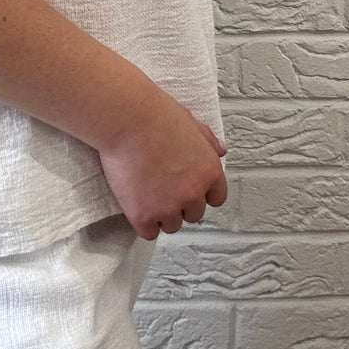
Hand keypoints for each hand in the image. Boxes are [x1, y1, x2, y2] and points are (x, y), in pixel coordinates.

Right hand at [97, 88, 228, 239]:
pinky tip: (135, 204)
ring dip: (161, 214)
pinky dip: (142, 222)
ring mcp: (168, 207)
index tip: (187, 186)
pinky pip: (149, 232)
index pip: (216, 198)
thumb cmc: (156, 115)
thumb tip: (221, 150)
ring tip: (146, 192)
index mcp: (210, 171)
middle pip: (193, 214)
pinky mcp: (143, 216)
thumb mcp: (191, 123)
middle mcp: (194, 194)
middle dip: (180, 203)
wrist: (127, 119)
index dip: (201, 192)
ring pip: (171, 225)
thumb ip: (208, 141)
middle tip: (162, 185)